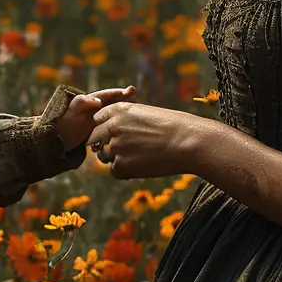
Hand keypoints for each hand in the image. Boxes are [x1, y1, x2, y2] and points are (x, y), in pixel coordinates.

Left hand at [54, 86, 136, 150]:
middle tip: (137, 98)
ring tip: (137, 112)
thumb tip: (98, 101)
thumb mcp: (73, 111)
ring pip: (116, 115)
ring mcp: (101, 120)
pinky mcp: (102, 131)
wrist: (59, 139)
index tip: (131, 91)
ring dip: (126, 113)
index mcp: (92, 100)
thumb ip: (83, 103)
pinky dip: (121, 127)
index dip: (119, 93)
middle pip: (115, 103)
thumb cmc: (64, 122)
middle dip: (126, 101)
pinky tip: (130, 128)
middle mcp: (98, 109)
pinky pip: (113, 128)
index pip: (108, 95)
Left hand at [87, 101, 202, 179]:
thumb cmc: (173, 126)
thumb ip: (125, 120)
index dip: (104, 128)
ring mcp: (115, 146)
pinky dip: (125, 172)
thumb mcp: (145, 113)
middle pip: (94, 138)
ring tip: (138, 157)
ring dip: (116, 158)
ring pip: (104, 156)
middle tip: (122, 149)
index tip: (113, 134)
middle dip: (103, 144)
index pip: (97, 120)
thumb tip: (112, 134)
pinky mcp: (121, 165)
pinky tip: (142, 167)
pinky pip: (114, 171)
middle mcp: (112, 126)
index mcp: (119, 109)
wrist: (187, 142)